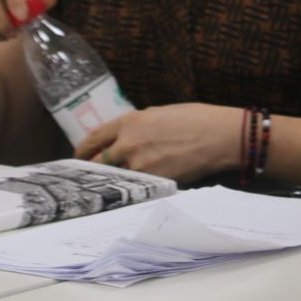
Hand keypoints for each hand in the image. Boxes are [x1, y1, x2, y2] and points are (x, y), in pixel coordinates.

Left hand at [76, 104, 241, 183]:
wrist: (221, 136)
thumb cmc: (197, 119)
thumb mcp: (162, 112)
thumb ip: (138, 125)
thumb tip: (125, 136)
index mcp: (130, 122)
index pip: (94, 138)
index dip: (83, 149)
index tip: (79, 155)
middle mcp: (129, 143)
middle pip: (97, 162)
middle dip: (92, 169)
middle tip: (90, 175)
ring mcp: (140, 165)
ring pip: (116, 178)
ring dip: (115, 180)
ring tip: (116, 183)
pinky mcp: (153, 181)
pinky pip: (136, 186)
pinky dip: (134, 187)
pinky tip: (137, 187)